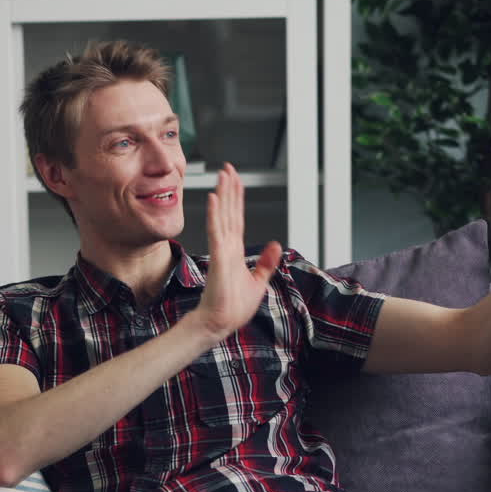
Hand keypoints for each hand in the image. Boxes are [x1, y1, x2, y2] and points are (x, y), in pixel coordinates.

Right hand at [194, 163, 281, 339]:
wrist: (220, 322)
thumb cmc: (233, 307)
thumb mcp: (258, 281)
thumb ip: (266, 262)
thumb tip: (276, 244)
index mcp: (235, 251)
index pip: (237, 219)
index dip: (236, 199)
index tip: (236, 182)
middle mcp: (227, 247)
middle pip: (229, 212)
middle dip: (229, 189)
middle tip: (228, 169)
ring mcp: (222, 250)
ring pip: (222, 216)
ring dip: (223, 195)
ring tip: (223, 175)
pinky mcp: (219, 257)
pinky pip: (217, 231)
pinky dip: (215, 214)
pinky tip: (214, 198)